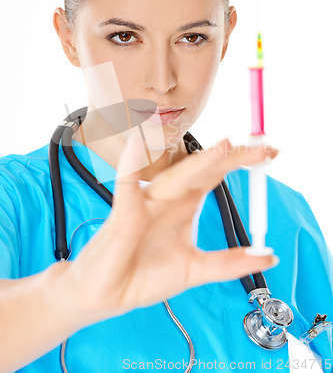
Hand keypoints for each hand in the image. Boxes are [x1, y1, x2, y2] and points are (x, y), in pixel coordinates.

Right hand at [66, 136, 278, 325]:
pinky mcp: (124, 214)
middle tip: (264, 147)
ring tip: (224, 147)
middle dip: (235, 158)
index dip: (243, 164)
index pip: (217, 176)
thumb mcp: (196, 270)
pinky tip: (136, 143)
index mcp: (185, 206)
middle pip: (205, 171)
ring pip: (176, 177)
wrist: (108, 294)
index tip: (271, 154)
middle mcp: (169, 198)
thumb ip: (230, 263)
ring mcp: (147, 203)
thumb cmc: (144, 276)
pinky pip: (126, 186)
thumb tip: (268, 257)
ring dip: (199, 162)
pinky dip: (129, 164)